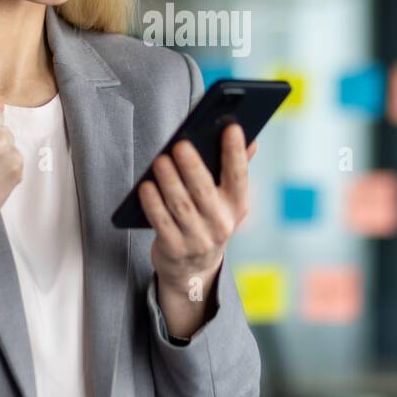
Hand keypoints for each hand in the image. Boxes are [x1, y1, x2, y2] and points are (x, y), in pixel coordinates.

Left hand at [141, 123, 257, 303]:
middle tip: (180, 145)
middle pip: (204, 190)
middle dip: (192, 166)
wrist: (194, 268)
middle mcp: (221, 224)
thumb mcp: (227, 200)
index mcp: (237, 205)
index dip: (236, 152)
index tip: (231, 127)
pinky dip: (153, 203)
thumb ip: (236, 168)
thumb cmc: (209, 219)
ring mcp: (197, 239)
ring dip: (169, 181)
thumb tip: (251, 139)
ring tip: (160, 160)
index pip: (239, 175)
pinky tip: (145, 186)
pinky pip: (161, 222)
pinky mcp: (174, 248)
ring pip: (181, 205)